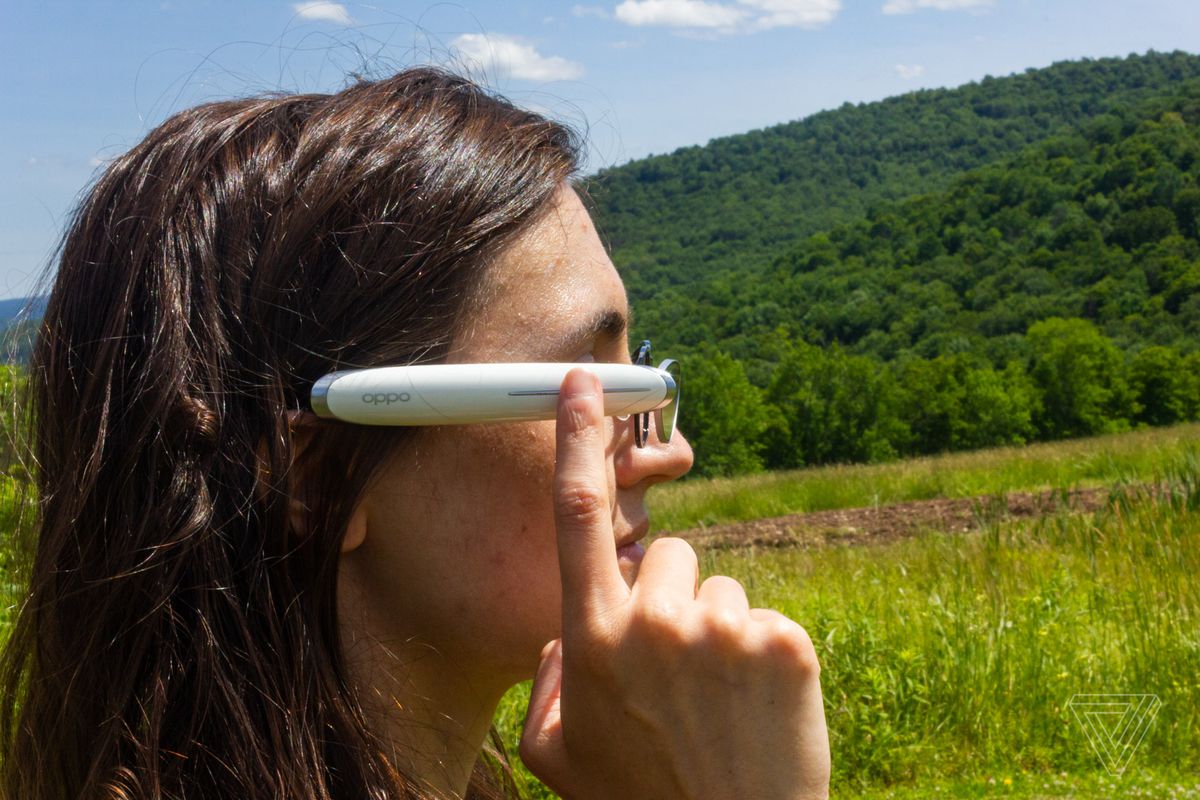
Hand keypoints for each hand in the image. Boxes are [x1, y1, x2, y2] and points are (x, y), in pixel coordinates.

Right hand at [519, 368, 829, 799]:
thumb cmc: (641, 799)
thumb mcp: (560, 752)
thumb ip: (548, 679)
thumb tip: (572, 630)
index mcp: (595, 638)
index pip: (578, 515)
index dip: (574, 439)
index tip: (581, 383)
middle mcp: (656, 621)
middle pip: (667, 555)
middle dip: (668, 596)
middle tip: (678, 673)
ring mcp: (727, 627)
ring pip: (720, 589)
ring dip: (718, 629)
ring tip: (718, 702)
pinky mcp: (787, 641)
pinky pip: (766, 621)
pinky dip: (763, 655)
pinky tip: (756, 710)